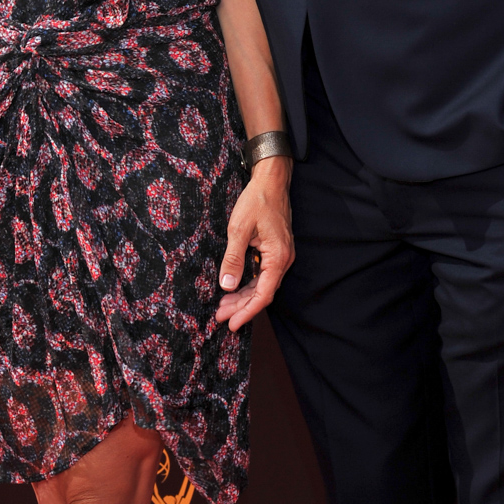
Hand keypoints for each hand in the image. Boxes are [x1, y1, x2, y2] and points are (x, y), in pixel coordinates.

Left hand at [216, 156, 294, 331]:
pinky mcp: (276, 249)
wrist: (271, 179)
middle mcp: (283, 259)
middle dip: (241, 306)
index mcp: (278, 257)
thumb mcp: (239, 229)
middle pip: (263, 292)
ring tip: (224, 305)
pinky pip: (263, 273)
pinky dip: (249, 282)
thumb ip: (233, 259)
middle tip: (220, 316)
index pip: (263, 295)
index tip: (231, 324)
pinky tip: (236, 286)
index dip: (247, 312)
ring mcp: (281, 254)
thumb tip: (227, 286)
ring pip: (263, 283)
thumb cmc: (257, 200)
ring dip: (244, 296)